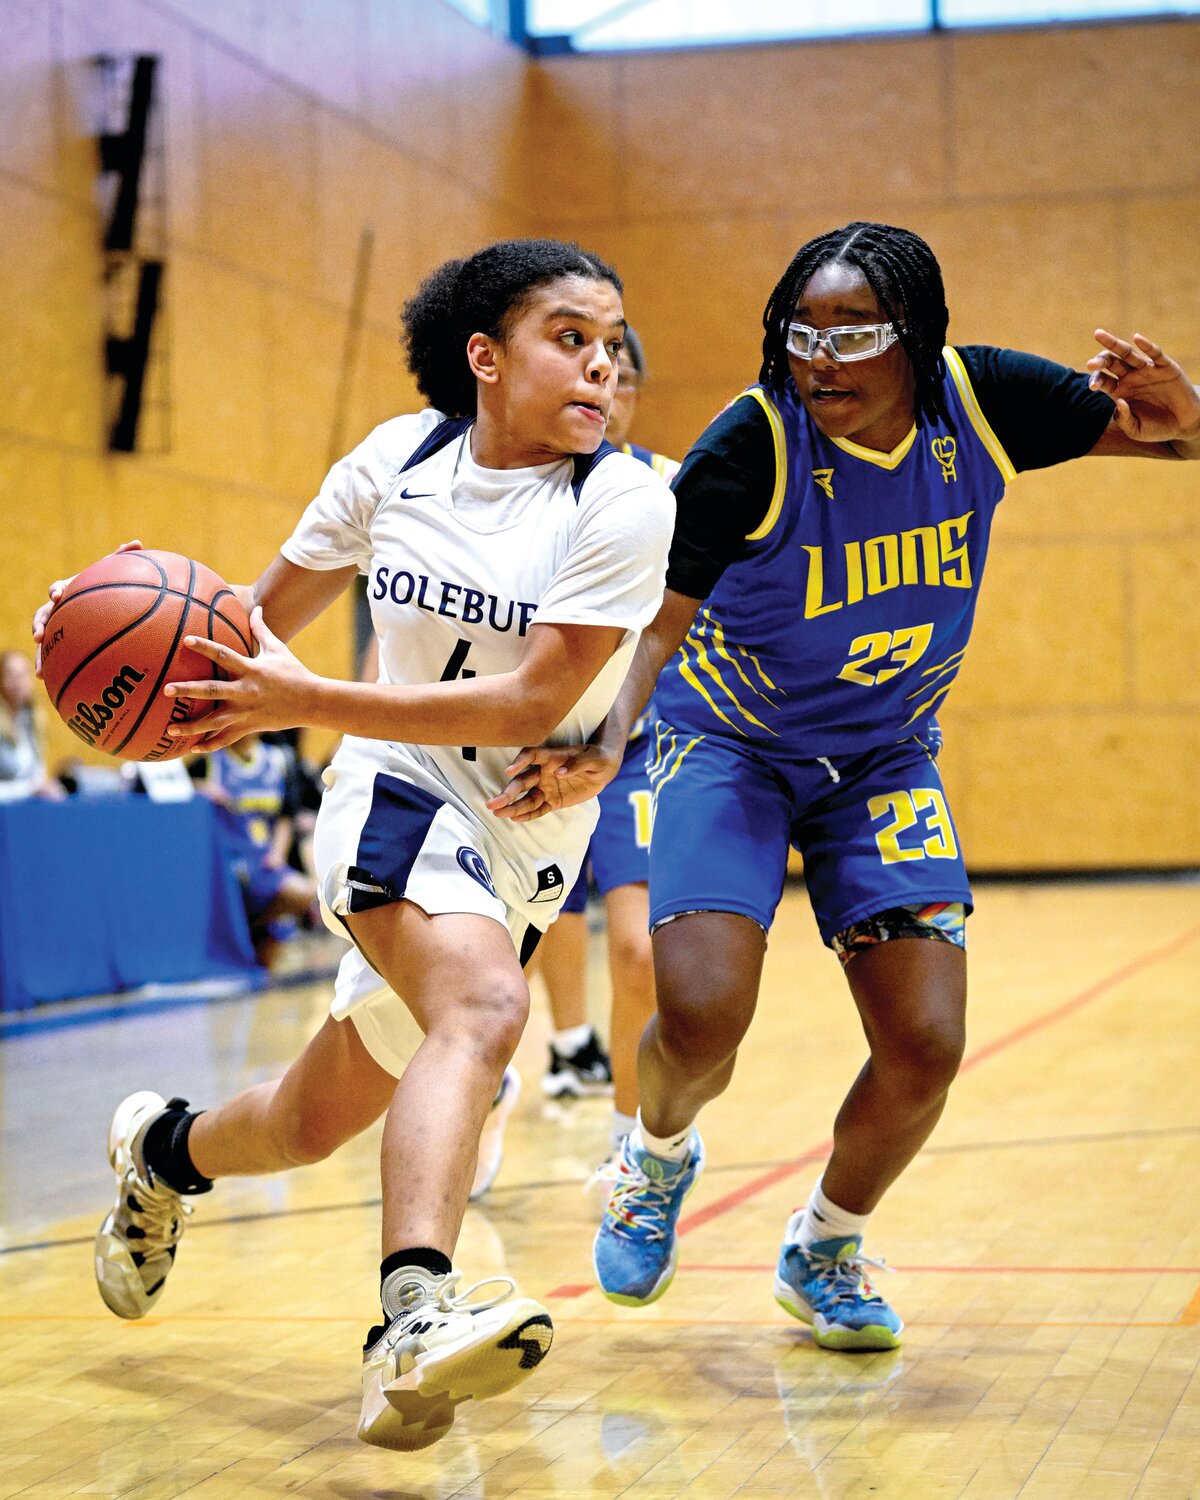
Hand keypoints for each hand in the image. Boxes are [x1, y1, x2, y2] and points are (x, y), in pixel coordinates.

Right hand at [32, 540, 142, 675]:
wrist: (99, 606)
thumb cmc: (106, 587)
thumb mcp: (113, 572)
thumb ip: (122, 558)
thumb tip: (138, 541)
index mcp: (69, 590)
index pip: (58, 588)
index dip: (56, 591)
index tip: (58, 596)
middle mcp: (58, 608)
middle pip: (43, 615)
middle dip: (40, 625)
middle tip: (40, 635)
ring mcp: (57, 625)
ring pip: (43, 638)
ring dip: (40, 653)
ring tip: (40, 668)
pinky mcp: (59, 642)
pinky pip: (52, 655)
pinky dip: (47, 666)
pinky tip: (45, 679)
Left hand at [164, 608, 317, 752]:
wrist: (312, 702)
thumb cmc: (294, 672)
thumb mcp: (278, 649)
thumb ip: (261, 630)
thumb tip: (255, 607)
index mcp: (251, 670)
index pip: (225, 656)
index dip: (206, 647)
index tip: (186, 640)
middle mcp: (246, 691)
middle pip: (213, 691)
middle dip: (188, 691)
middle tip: (166, 690)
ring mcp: (247, 712)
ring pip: (215, 722)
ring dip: (192, 726)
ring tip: (170, 728)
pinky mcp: (250, 726)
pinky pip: (227, 738)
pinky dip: (210, 744)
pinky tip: (192, 748)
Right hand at [486, 742, 620, 822]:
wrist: (605, 769)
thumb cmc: (599, 758)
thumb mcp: (594, 759)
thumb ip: (578, 764)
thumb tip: (560, 772)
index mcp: (552, 757)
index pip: (531, 756)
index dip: (519, 762)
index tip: (509, 771)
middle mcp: (544, 772)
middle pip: (522, 781)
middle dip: (508, 792)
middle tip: (493, 803)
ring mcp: (547, 787)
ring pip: (526, 797)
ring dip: (513, 806)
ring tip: (498, 813)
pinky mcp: (553, 800)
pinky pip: (539, 809)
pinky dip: (528, 814)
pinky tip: (515, 819)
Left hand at [1088, 331, 1199, 444]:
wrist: (1183, 425)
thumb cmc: (1156, 428)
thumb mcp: (1136, 429)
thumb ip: (1124, 419)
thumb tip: (1119, 402)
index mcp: (1120, 391)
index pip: (1103, 381)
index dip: (1096, 380)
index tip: (1093, 386)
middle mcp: (1131, 377)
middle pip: (1112, 363)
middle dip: (1100, 361)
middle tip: (1091, 363)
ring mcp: (1147, 370)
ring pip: (1128, 353)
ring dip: (1114, 344)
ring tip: (1099, 335)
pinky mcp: (1166, 367)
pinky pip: (1155, 353)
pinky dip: (1147, 345)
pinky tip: (1137, 338)